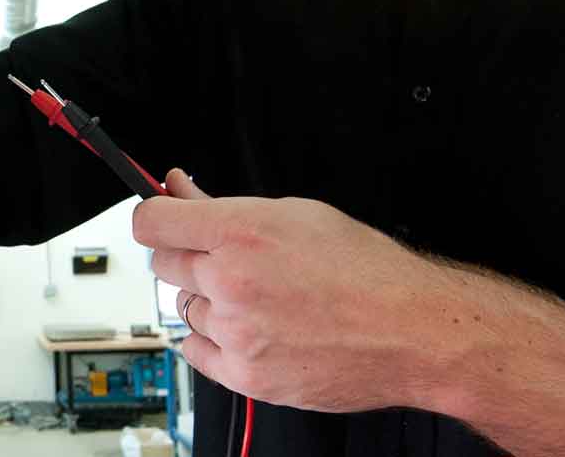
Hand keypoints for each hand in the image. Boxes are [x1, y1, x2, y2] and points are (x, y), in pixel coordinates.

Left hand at [136, 170, 472, 412]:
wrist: (412, 331)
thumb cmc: (368, 271)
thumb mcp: (297, 214)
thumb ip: (226, 206)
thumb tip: (180, 190)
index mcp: (242, 234)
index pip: (152, 221)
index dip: (156, 216)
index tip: (162, 220)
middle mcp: (232, 282)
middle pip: (164, 264)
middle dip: (190, 256)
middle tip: (228, 260)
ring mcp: (237, 332)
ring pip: (185, 307)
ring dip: (210, 301)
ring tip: (262, 299)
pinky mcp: (245, 375)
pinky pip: (195, 350)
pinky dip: (214, 340)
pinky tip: (251, 330)